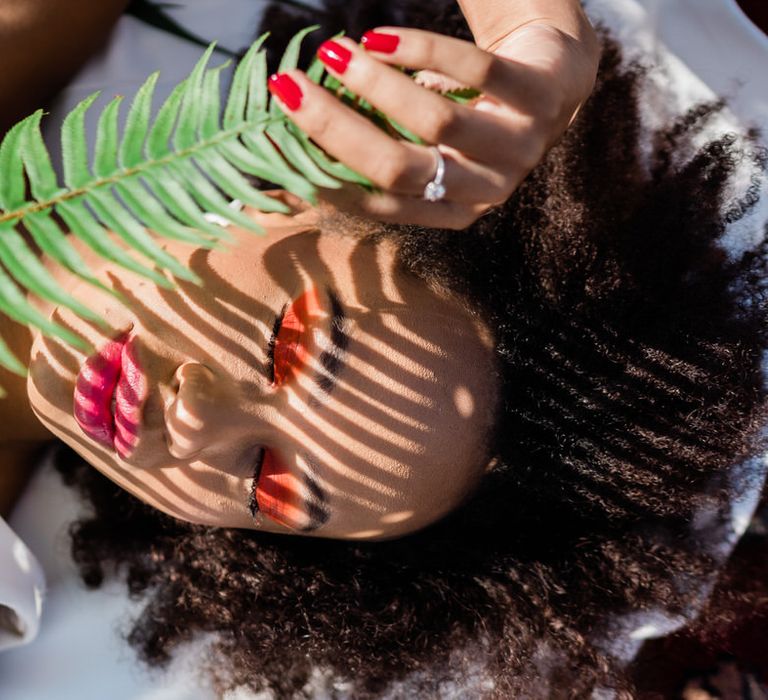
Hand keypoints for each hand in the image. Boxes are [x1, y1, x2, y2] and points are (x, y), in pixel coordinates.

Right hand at [267, 24, 598, 228]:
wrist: (552, 77)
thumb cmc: (470, 112)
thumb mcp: (421, 141)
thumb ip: (372, 145)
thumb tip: (282, 149)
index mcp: (453, 209)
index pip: (381, 205)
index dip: (326, 176)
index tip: (279, 138)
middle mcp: (488, 189)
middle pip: (400, 169)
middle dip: (337, 128)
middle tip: (292, 87)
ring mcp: (520, 145)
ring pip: (437, 124)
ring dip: (376, 85)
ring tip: (335, 51)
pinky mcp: (540, 95)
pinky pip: (475, 70)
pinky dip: (420, 51)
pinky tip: (381, 38)